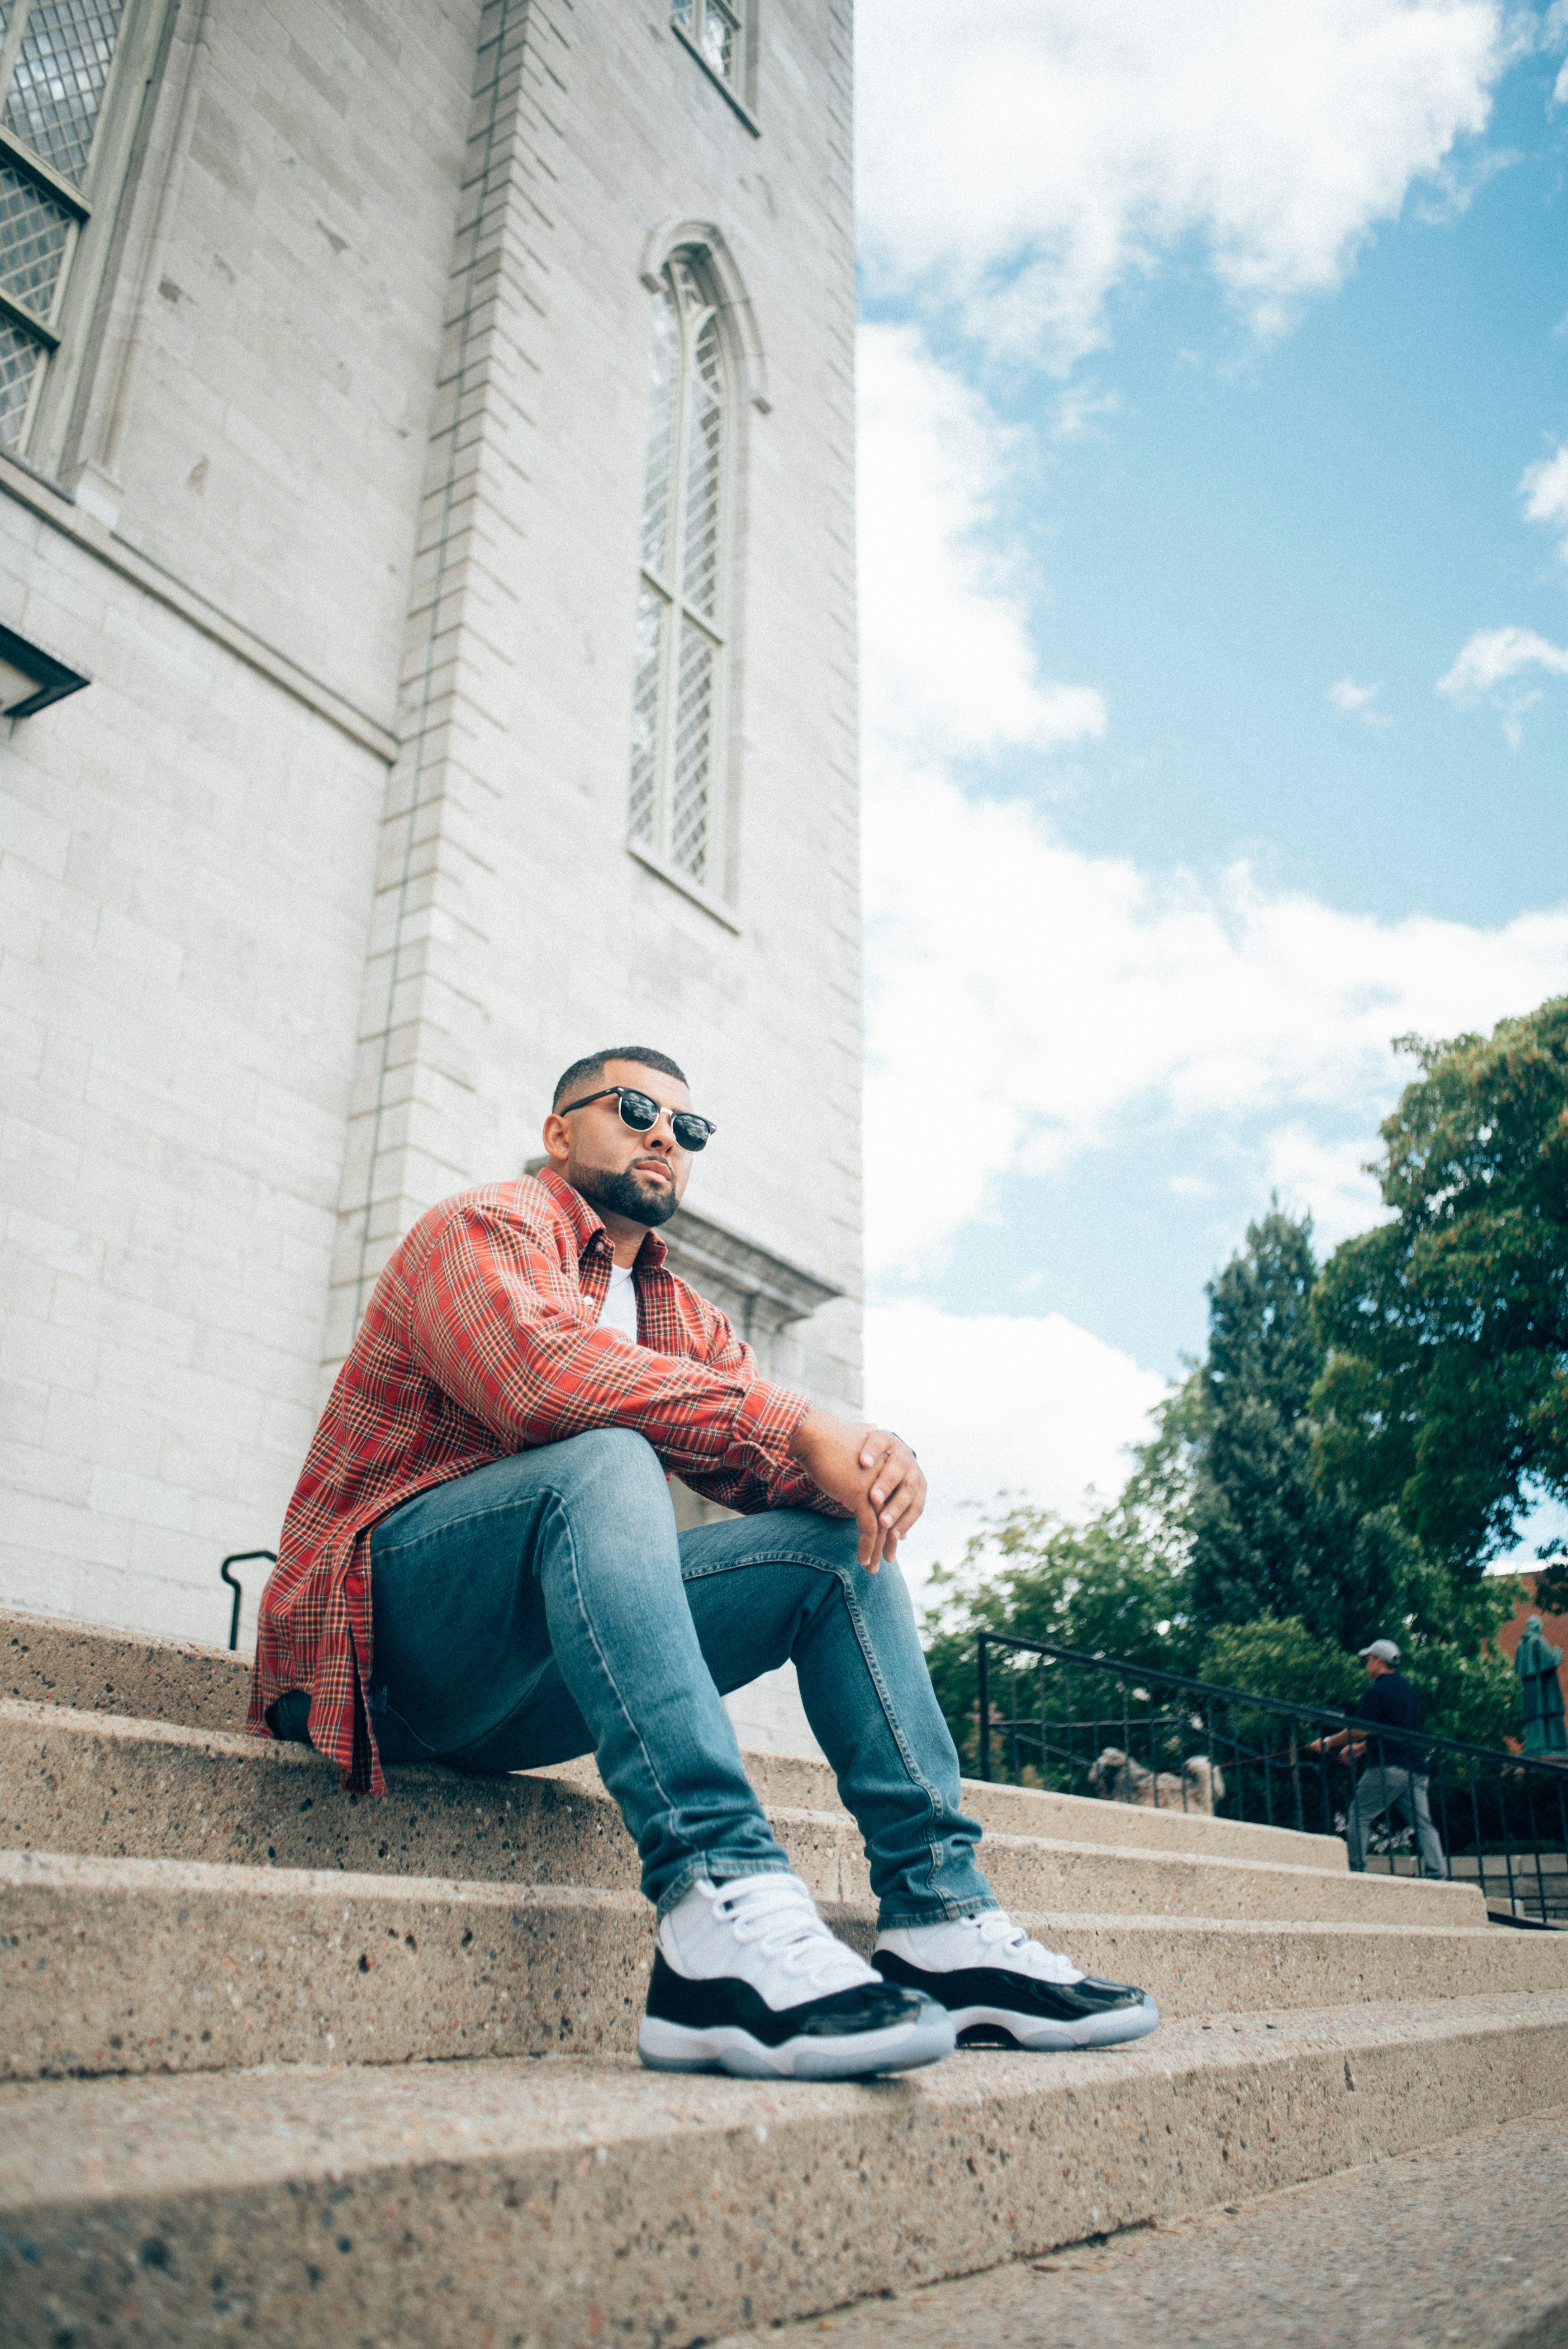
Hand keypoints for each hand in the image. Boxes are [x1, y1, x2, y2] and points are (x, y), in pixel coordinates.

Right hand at [788, 1406, 925, 1571]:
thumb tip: (866, 1456)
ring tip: (872, 1568)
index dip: (895, 1525)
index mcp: (890, 1470)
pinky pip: (868, 1529)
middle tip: (887, 1560)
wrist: (815, 1436)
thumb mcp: (853, 1455)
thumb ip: (865, 1461)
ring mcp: (877, 1488)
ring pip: (883, 1527)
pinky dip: (866, 1547)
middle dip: (889, 1543)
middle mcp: (889, 1479)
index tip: (891, 1542)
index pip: (896, 1504)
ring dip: (877, 1551)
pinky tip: (863, 1560)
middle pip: (893, 1518)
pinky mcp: (863, 1496)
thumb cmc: (829, 1443)